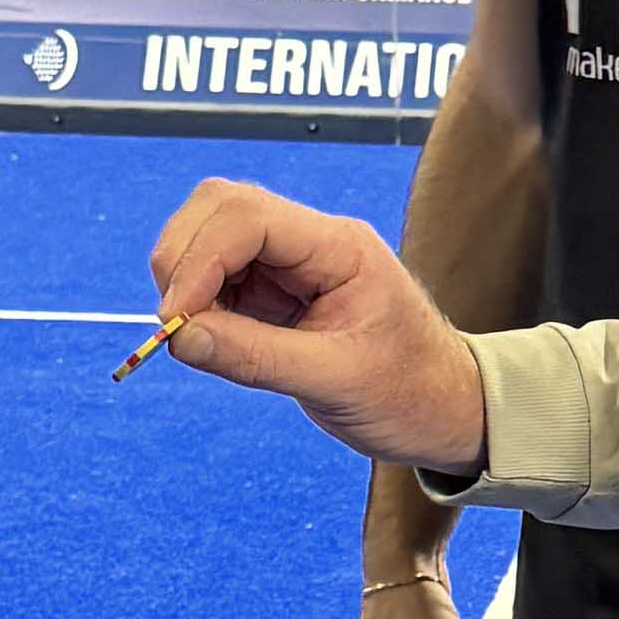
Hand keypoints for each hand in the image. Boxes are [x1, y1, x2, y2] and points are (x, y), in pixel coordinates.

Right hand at [145, 176, 489, 466]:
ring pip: (213, 236)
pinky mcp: (276, 291)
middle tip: (173, 322)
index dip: (199, 258)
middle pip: (222, 207)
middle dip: (183, 257)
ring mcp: (293, 263)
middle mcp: (313, 242)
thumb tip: (178, 337)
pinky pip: (219, 276)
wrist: (444, 410)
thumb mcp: (335, 382)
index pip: (249, 217)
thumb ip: (254, 357)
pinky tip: (206, 336)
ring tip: (192, 333)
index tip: (175, 316)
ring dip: (186, 277)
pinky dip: (198, 300)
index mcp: (340, 247)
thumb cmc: (410, 394)